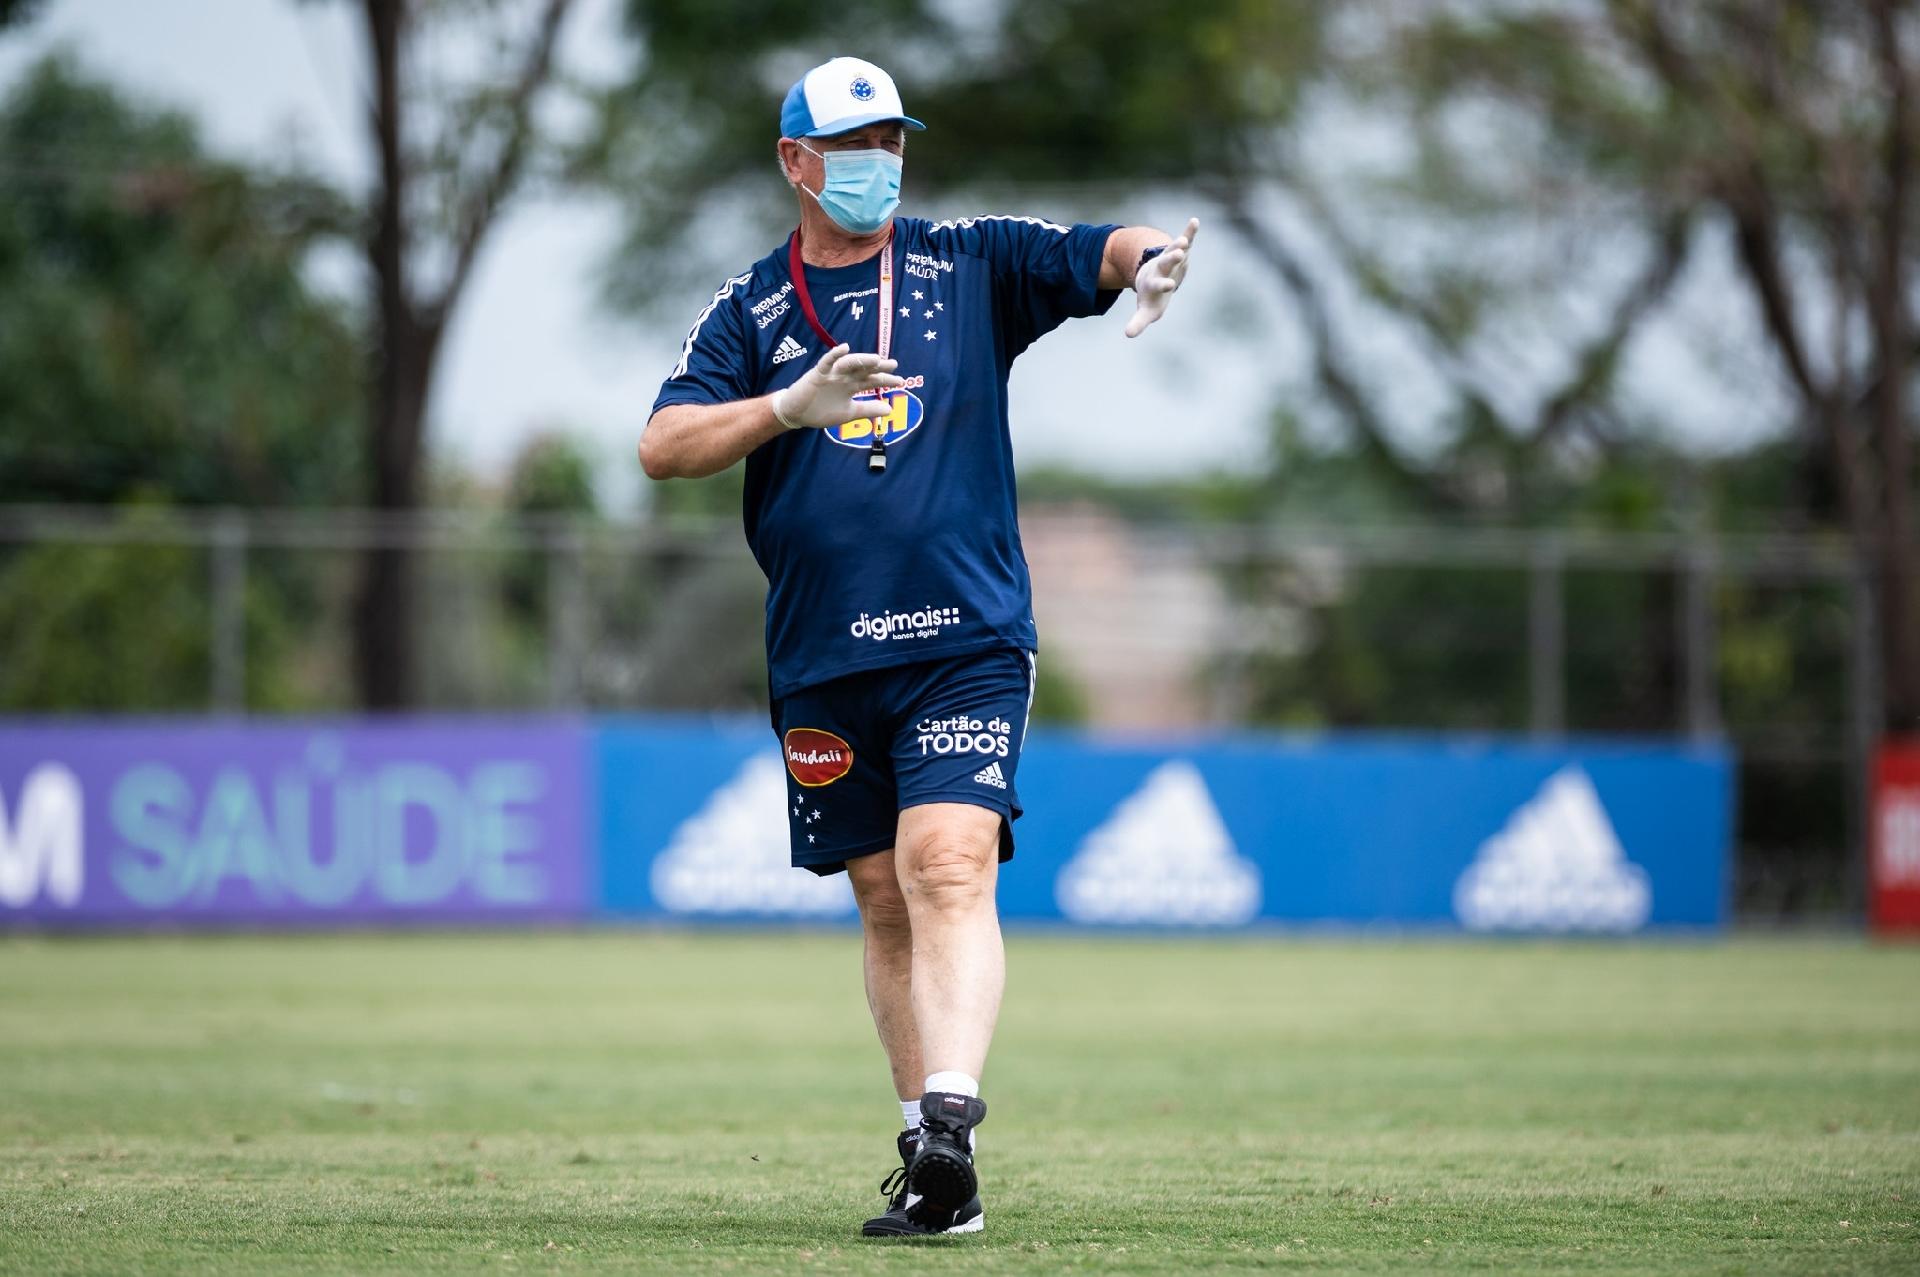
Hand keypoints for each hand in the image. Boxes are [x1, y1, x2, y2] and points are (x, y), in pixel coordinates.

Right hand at [770, 343, 905, 428]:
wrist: (797, 414)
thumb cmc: (822, 411)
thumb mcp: (849, 413)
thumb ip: (867, 409)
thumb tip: (889, 410)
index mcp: (852, 386)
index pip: (872, 380)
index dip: (886, 380)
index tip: (900, 382)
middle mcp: (844, 377)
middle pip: (864, 369)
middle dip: (877, 366)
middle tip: (893, 364)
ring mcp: (832, 374)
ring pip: (849, 363)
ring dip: (861, 360)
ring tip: (876, 359)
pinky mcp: (817, 374)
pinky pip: (826, 362)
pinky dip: (834, 355)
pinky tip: (843, 348)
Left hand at [1124, 217, 1197, 338]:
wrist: (1153, 276)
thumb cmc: (1152, 296)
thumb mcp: (1147, 310)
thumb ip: (1138, 322)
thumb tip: (1127, 334)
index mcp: (1154, 283)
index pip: (1158, 284)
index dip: (1162, 284)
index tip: (1168, 285)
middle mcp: (1161, 268)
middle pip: (1166, 263)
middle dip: (1171, 259)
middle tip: (1178, 254)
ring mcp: (1170, 258)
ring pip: (1174, 249)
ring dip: (1180, 244)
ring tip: (1185, 239)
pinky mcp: (1179, 250)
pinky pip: (1186, 239)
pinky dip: (1190, 231)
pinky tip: (1195, 220)